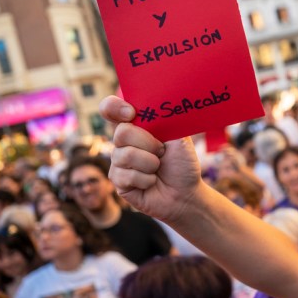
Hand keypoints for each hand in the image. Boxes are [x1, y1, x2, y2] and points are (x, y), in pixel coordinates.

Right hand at [99, 96, 203, 222]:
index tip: (132, 113)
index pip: (111, 109)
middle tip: (162, 152)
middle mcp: (123, 142)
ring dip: (150, 163)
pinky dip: (147, 179)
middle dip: (148, 143)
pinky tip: (152, 182)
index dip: (115, 107)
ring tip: (158, 168)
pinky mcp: (118, 181)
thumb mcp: (179, 137)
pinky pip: (126, 176)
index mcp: (136, 126)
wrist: (186, 192)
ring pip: (124, 155)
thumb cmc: (183, 163)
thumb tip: (153, 106)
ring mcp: (118, 161)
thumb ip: (163, 120)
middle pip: (121, 132)